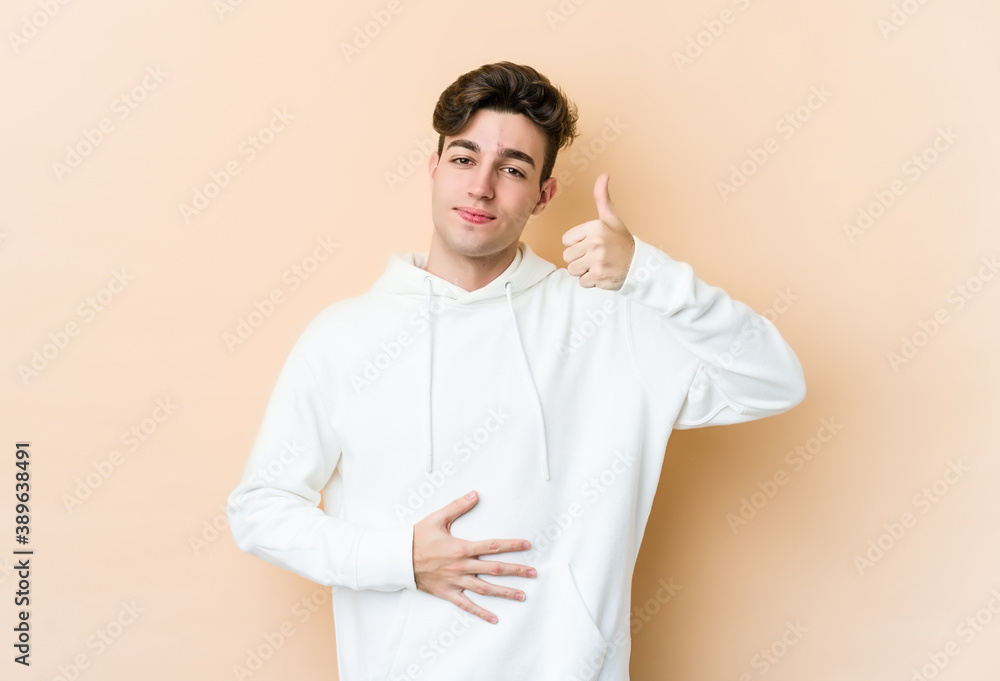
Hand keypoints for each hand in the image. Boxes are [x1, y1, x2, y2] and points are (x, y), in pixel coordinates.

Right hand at [412, 491, 536, 623]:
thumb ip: (457, 506)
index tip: (527, 545)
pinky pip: (467, 605)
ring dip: (505, 592)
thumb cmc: (417, 537)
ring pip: (485, 589)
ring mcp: (455, 581)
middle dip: (516, 570)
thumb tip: (474, 494)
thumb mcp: (437, 518)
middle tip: (533, 573)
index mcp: (461, 548)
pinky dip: (481, 613)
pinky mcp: (448, 593)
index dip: (511, 545)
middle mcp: (461, 566)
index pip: (492, 546)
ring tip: (522, 595)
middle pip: (495, 569)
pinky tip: (494, 618)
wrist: (398, 559)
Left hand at [561, 172, 634, 290]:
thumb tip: (604, 175)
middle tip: (595, 256)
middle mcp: (595, 243)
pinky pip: (581, 281)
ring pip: (572, 270)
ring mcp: (597, 261)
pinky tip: (602, 273)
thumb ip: (602, 197)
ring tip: (598, 264)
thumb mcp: (612, 218)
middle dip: (579, 258)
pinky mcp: (598, 276)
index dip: (577, 243)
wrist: (639, 264)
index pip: (566, 240)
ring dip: (583, 270)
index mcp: (595, 227)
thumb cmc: (622, 241)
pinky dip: (590, 281)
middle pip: (567, 256)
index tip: (591, 243)